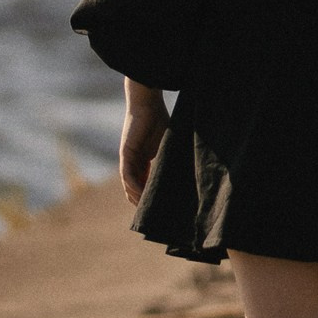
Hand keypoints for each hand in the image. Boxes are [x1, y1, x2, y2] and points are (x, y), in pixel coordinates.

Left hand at [120, 80, 169, 204]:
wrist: (147, 103)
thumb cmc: (160, 118)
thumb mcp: (168, 144)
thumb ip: (171, 157)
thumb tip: (192, 169)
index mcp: (144, 159)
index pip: (144, 182)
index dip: (150, 195)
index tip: (160, 207)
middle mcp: (134, 161)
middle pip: (135, 187)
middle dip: (142, 201)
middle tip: (154, 214)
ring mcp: (129, 158)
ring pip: (129, 184)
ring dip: (137, 197)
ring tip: (148, 209)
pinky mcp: (126, 154)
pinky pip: (127, 175)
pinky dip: (133, 186)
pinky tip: (140, 195)